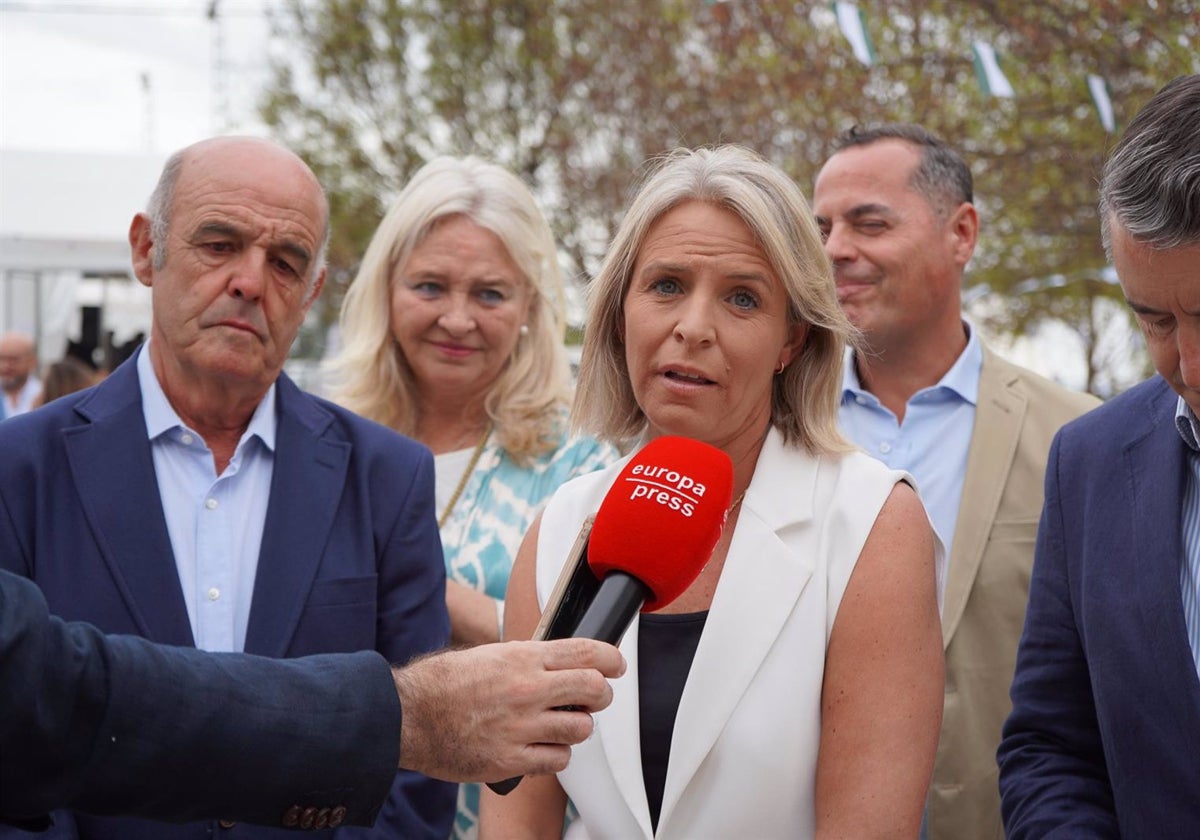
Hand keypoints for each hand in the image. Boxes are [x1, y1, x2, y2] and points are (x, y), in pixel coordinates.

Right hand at [392, 638, 623, 782]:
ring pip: (580, 729)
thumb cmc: (442, 684)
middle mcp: (526, 689)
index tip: (617, 665)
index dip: (611, 659)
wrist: (405, 717)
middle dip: (600, 694)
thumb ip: (528, 659)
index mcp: (521, 657)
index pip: (586, 652)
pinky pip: (557, 760)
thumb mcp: (488, 655)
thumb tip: (562, 664)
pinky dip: (554, 755)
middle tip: (592, 698)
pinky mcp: (511, 760)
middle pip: (593, 689)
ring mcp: (520, 727)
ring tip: (557, 725)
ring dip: (575, 727)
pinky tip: (539, 747)